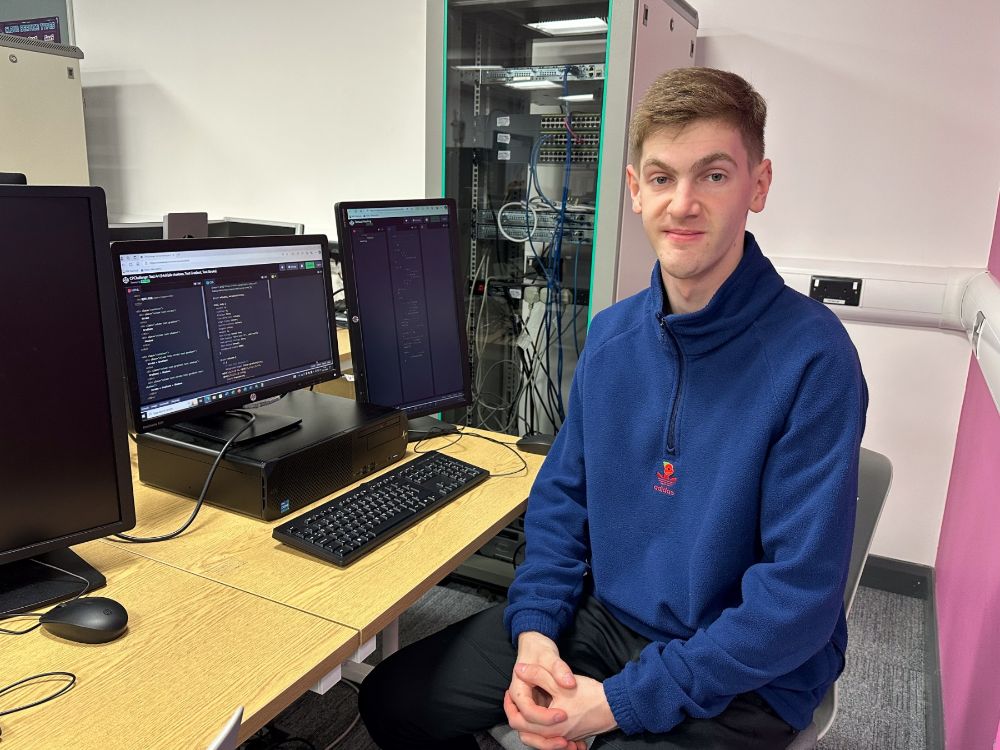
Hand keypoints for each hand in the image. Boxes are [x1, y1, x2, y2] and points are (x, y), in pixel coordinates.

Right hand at [504, 632, 577, 746]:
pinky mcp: (539, 710)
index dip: (544, 716)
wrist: (535, 644)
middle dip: (545, 740)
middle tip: (565, 742)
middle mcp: (521, 702)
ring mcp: (530, 708)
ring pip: (533, 734)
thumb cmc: (539, 650)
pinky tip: (576, 743)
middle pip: (524, 728)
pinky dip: (556, 740)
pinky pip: (543, 731)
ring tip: (572, 746)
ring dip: (550, 744)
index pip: (527, 711)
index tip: (563, 715)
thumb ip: (559, 670)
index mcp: (519, 690)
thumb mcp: (550, 658)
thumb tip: (569, 683)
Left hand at [504, 665, 615, 748]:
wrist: (613, 706)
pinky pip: (550, 739)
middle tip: (512, 701)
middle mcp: (553, 736)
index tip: (508, 693)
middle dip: (517, 716)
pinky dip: (541, 732)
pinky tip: (541, 719)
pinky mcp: (570, 736)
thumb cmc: (589, 695)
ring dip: (528, 726)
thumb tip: (519, 669)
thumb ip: (538, 676)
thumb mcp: (560, 683)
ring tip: (524, 709)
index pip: (518, 721)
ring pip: (537, 738)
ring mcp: (562, 737)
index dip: (510, 705)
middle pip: (525, 733)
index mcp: (548, 725)